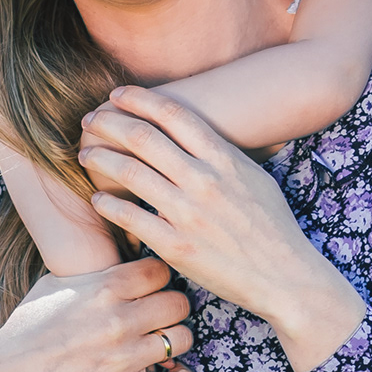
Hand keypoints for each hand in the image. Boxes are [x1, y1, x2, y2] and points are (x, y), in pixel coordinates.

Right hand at [0, 256, 194, 371]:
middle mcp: (117, 319)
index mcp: (103, 287)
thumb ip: (96, 273)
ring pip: (182, 340)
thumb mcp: (56, 284)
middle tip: (160, 321)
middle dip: (171, 312)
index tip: (150, 293)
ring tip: (163, 349)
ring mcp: (122, 358)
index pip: (161, 270)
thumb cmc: (27, 328)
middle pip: (179, 303)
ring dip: (175, 344)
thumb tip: (122, 252)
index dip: (159, 282)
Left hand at [78, 86, 366, 371]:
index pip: (173, 113)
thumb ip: (223, 156)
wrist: (285, 277)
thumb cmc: (273, 227)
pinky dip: (107, 204)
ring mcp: (188, 213)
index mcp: (224, 159)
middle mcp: (204, 181)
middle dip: (109, 124)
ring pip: (130, 173)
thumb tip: (197, 136)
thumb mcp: (255, 178)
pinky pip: (129, 217)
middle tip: (89, 122)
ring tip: (86, 155)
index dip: (138, 99)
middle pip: (143, 137)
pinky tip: (97, 199)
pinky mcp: (175, 247)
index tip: (116, 95)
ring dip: (101, 159)